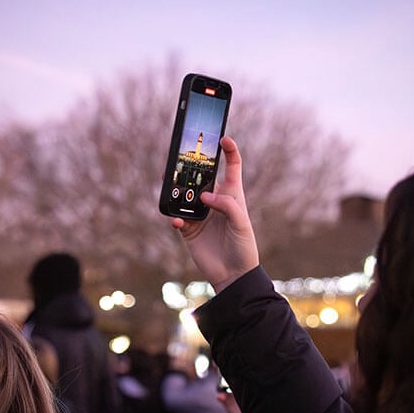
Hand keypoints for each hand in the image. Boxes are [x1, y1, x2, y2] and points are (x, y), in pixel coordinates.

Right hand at [171, 136, 259, 292]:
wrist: (233, 275)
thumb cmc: (244, 247)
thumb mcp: (241, 223)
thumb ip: (226, 205)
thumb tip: (204, 196)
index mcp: (232, 195)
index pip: (232, 167)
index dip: (229, 151)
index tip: (223, 138)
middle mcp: (215, 202)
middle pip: (200, 177)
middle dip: (190, 167)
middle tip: (179, 158)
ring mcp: (201, 215)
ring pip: (184, 195)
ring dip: (176, 190)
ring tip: (169, 185)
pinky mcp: (189, 230)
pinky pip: (177, 217)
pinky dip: (175, 217)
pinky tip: (178, 222)